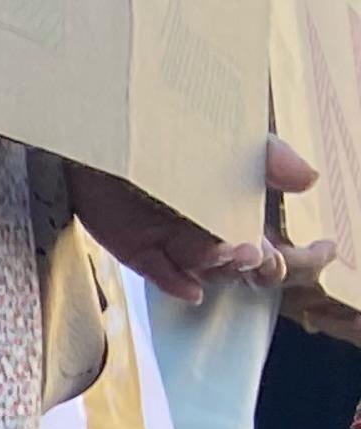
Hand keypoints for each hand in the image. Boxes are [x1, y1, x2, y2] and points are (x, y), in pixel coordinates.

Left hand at [68, 145, 332, 304]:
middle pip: (243, 263)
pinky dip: (177, 284)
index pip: (277, 245)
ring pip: (206, 267)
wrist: (116, 126)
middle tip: (262, 254)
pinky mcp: (138, 249)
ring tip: (234, 254)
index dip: (301, 255)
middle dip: (258, 261)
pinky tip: (193, 291)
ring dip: (222, 265)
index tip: (324, 252)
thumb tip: (309, 180)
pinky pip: (159, 274)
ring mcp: (174, 242)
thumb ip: (270, 159)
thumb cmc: (182, 128)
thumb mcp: (232, 139)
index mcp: (239, 211)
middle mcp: (211, 231)